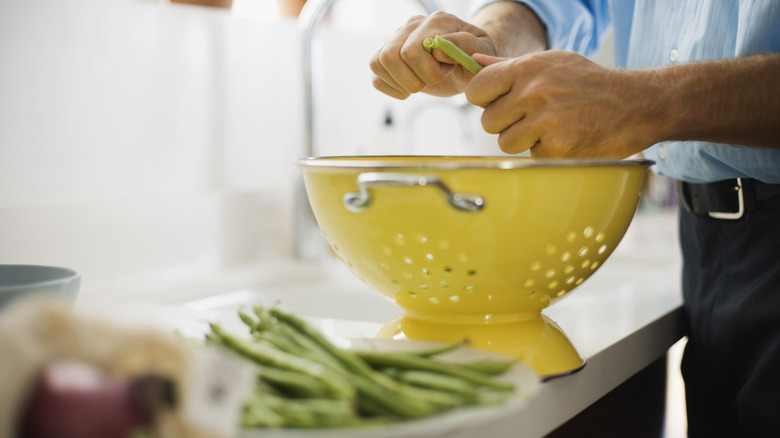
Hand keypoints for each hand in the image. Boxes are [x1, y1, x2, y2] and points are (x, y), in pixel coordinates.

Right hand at [369, 11, 496, 98]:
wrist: (466, 65)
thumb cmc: (475, 58)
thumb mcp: (482, 53)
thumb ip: (466, 46)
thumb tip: (437, 48)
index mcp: (437, 21)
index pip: (413, 50)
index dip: (429, 72)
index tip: (447, 70)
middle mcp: (413, 25)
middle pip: (390, 56)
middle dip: (413, 79)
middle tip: (432, 80)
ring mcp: (397, 39)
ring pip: (378, 63)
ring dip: (401, 83)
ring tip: (420, 83)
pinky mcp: (387, 56)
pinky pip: (375, 75)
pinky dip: (391, 88)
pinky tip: (408, 89)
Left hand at [467, 51, 658, 157]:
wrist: (635, 104)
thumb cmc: (589, 82)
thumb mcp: (552, 62)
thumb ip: (510, 66)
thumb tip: (474, 63)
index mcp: (527, 68)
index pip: (477, 88)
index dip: (484, 98)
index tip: (497, 101)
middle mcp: (533, 93)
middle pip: (488, 122)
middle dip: (505, 123)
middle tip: (529, 117)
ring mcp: (545, 122)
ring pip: (505, 142)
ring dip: (523, 140)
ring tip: (548, 127)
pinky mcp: (557, 148)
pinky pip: (531, 156)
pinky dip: (545, 151)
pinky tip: (564, 137)